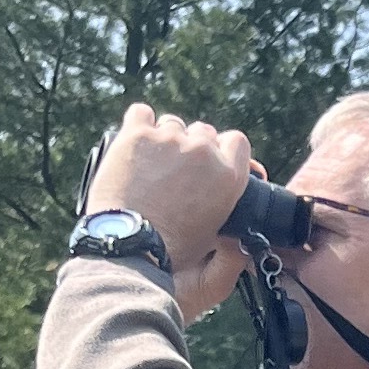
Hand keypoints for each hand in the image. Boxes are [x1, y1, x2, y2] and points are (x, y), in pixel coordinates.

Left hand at [87, 102, 259, 317]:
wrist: (127, 250)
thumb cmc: (169, 255)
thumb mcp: (216, 247)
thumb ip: (234, 230)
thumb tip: (242, 221)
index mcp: (229, 177)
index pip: (237, 142)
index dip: (223, 152)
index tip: (212, 164)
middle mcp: (204, 152)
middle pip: (203, 132)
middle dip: (192, 149)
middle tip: (176, 175)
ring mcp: (169, 140)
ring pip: (172, 124)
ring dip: (164, 140)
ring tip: (151, 166)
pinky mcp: (136, 135)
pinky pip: (141, 113)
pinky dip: (138, 125)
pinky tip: (135, 144)